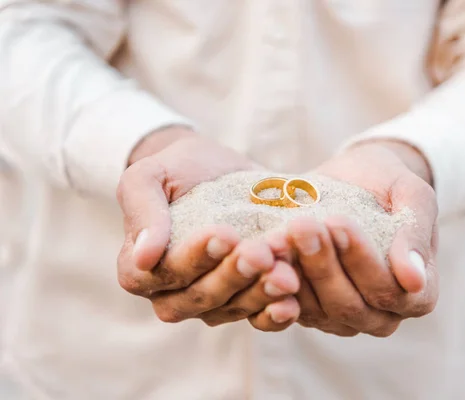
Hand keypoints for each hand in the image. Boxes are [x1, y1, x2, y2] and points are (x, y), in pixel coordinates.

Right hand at [116, 126, 299, 329]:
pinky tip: (292, 302)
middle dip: (234, 275)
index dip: (195, 258)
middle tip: (260, 253)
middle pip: (202, 296)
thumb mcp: (149, 177)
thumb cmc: (176, 170)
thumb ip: (143, 211)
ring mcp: (212, 301)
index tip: (225, 234)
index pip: (165, 273)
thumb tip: (144, 257)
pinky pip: (258, 318)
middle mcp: (174, 293)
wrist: (216, 168)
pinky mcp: (244, 300)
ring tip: (285, 275)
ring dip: (260, 293)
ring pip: (234, 308)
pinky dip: (276, 314)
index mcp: (140, 269)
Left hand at [274, 141, 438, 336]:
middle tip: (302, 226)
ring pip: (316, 309)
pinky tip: (266, 248)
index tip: (338, 223)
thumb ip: (416, 233)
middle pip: (348, 304)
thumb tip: (414, 280)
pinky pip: (289, 305)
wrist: (357, 178)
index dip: (362, 260)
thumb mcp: (413, 195)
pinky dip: (275, 279)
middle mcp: (382, 315)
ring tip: (280, 234)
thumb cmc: (390, 184)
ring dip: (296, 271)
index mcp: (418, 294)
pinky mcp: (310, 311)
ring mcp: (343, 318)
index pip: (389, 290)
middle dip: (322, 265)